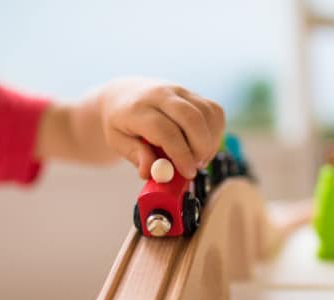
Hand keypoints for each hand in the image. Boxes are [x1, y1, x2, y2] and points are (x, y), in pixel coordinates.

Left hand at [99, 78, 224, 178]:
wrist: (124, 94)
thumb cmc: (121, 123)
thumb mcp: (117, 142)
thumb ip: (136, 156)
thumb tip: (150, 172)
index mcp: (137, 109)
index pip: (165, 131)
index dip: (180, 154)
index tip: (188, 173)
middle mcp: (160, 94)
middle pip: (191, 118)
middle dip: (201, 148)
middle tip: (197, 167)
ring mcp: (179, 91)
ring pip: (207, 113)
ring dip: (210, 141)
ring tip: (199, 158)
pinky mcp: (193, 93)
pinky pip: (214, 110)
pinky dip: (215, 131)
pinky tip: (204, 144)